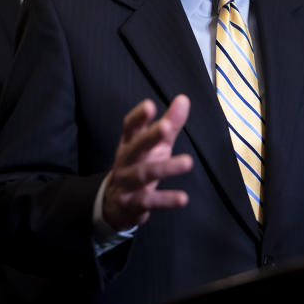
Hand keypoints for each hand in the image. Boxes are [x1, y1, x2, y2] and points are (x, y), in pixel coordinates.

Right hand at [103, 95, 193, 230]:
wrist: (115, 204)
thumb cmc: (139, 165)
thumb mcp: (155, 144)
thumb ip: (170, 123)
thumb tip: (184, 99)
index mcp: (129, 143)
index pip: (130, 127)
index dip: (138, 117)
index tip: (150, 105)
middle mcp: (125, 161)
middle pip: (136, 147)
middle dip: (150, 137)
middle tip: (167, 127)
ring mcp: (126, 183)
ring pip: (144, 174)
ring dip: (165, 168)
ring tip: (188, 162)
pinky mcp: (132, 203)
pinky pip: (149, 201)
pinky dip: (165, 200)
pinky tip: (182, 198)